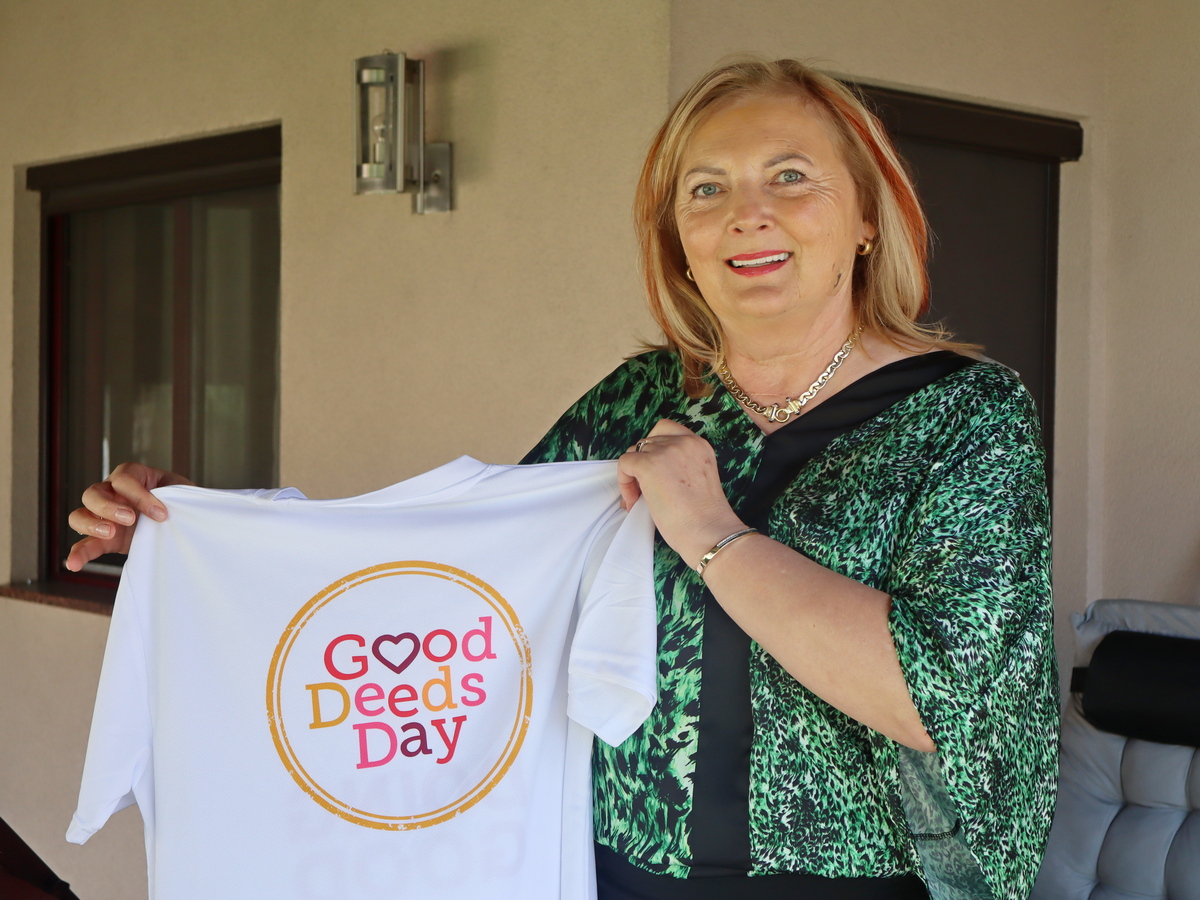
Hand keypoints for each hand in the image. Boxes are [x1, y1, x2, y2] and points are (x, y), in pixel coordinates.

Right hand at [64, 463, 192, 571]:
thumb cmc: (179, 499)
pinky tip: (74, 564)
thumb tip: (174, 506)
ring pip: (80, 515)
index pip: (125, 479)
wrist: (181, 517)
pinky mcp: (105, 539)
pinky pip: (85, 544)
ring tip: (110, 533)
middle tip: (130, 518)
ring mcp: (105, 516)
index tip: (160, 513)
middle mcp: (112, 493)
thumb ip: (174, 494)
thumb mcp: (181, 491)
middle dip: (109, 506)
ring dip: (91, 524)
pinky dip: (78, 553)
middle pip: (93, 493)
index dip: (140, 495)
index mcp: (132, 476)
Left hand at [618, 419, 746, 568]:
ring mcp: (665, 451)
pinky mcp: (649, 464)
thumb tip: (649, 471)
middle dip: (642, 464)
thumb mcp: (698, 478)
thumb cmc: (705, 517)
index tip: (656, 472)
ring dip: (633, 475)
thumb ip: (680, 465)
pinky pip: (625, 464)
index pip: (666, 429)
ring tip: (639, 499)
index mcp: (699, 444)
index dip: (654, 449)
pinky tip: (634, 501)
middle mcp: (684, 441)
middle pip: (647, 442)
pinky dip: (624, 483)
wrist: (708, 531)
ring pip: (634, 453)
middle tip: (644, 490)